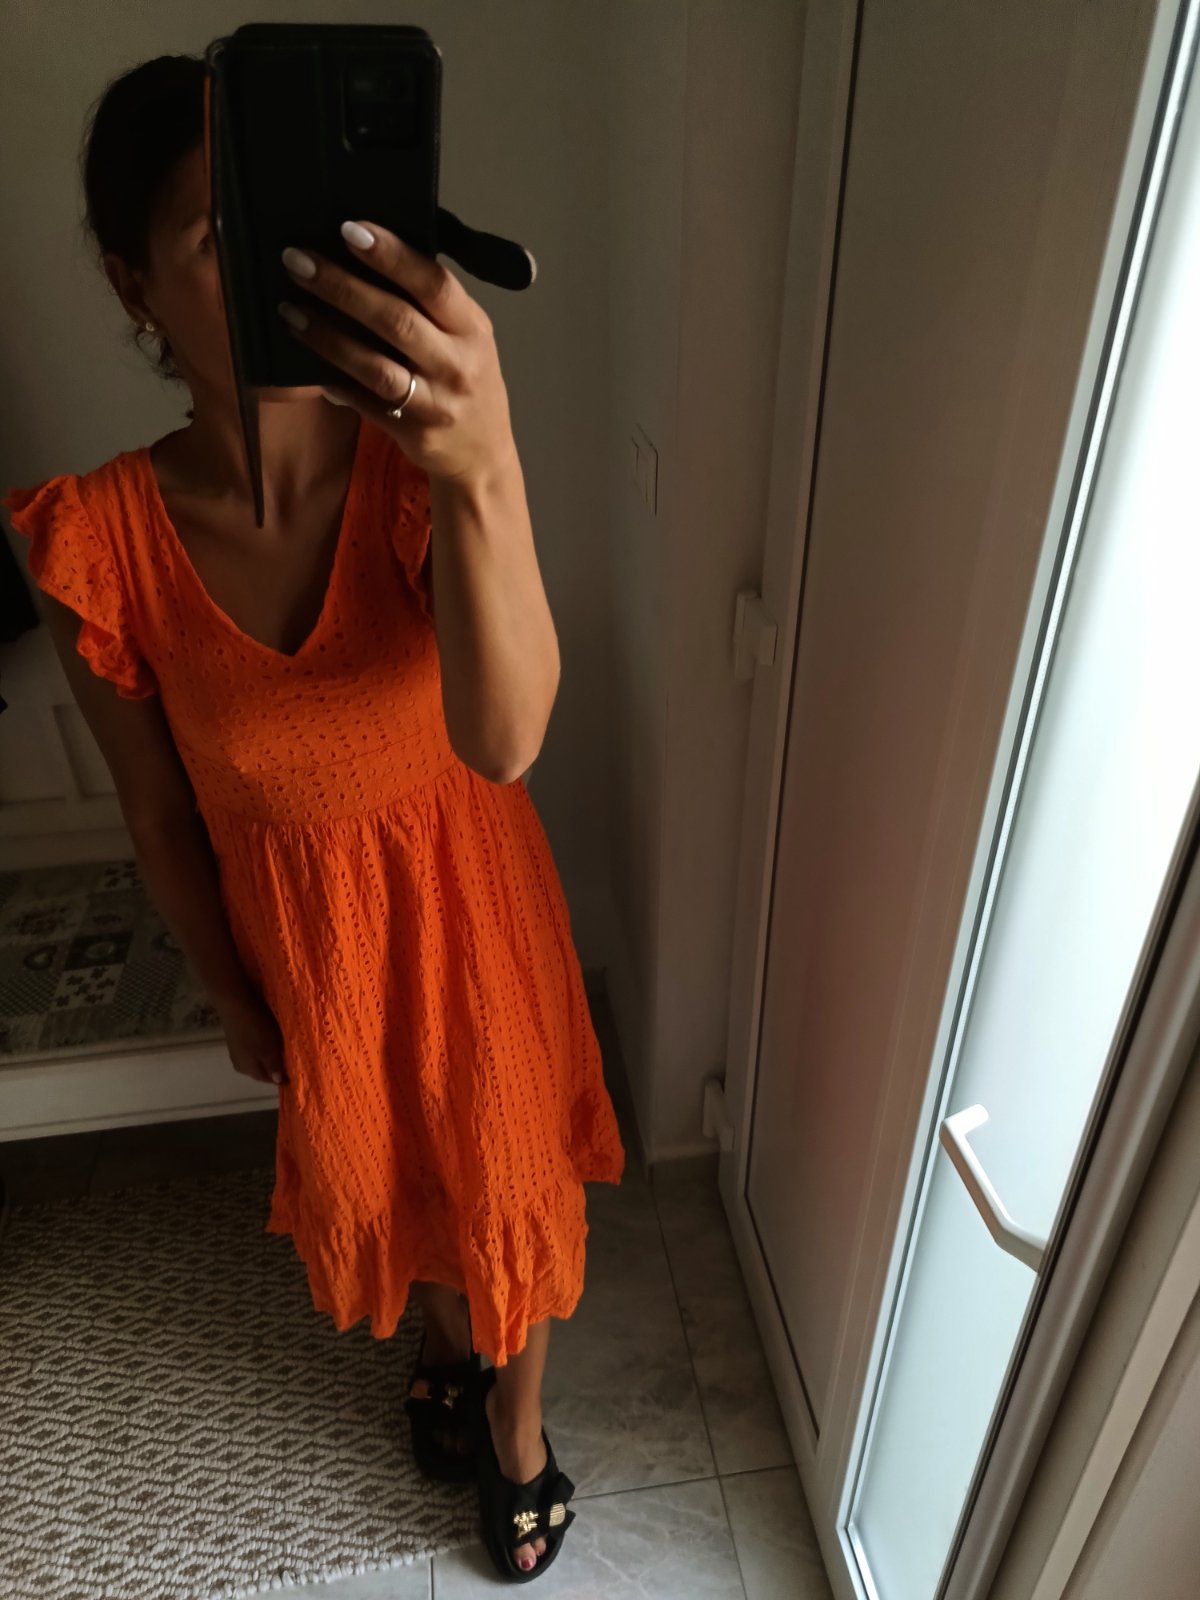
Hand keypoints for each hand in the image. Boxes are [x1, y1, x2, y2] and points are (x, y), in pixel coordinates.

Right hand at [218, 990, 288, 1087]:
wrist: (235, 1001)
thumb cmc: (255, 1027)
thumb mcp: (268, 1048)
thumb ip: (273, 1066)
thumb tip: (278, 1082)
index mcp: (247, 1069)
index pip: (268, 1079)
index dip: (282, 1077)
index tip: (297, 1073)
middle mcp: (240, 1062)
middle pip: (262, 1069)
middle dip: (277, 1065)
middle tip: (294, 1059)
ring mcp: (237, 1048)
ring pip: (259, 1056)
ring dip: (271, 1053)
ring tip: (287, 1046)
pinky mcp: (238, 1035)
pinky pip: (255, 1045)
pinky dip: (265, 1043)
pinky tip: (273, 1035)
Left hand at [278, 219, 517, 484]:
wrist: (484, 456)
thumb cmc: (467, 381)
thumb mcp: (467, 335)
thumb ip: (431, 303)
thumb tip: (369, 254)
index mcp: (471, 328)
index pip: (433, 283)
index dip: (391, 255)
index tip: (349, 229)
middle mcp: (457, 364)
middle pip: (396, 320)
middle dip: (342, 287)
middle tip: (298, 260)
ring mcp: (435, 402)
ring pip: (374, 366)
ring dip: (327, 336)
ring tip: (290, 309)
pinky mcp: (413, 432)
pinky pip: (364, 403)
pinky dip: (334, 379)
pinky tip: (306, 360)